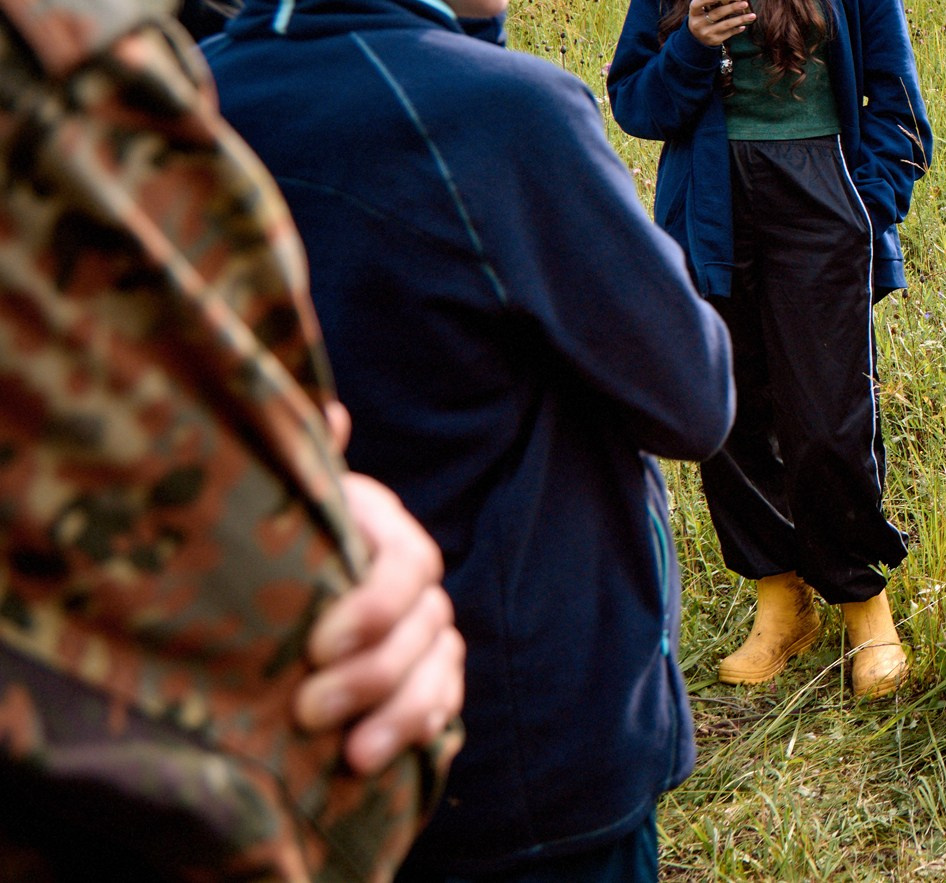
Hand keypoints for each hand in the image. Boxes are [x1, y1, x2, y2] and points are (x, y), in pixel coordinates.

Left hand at [297, 473, 464, 775]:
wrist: (278, 591)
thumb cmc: (276, 539)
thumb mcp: (285, 500)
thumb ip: (306, 459)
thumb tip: (331, 411)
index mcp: (385, 533)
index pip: (409, 564)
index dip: (375, 606)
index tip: (319, 643)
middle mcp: (418, 584)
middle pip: (426, 627)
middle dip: (373, 675)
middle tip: (307, 710)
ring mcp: (428, 633)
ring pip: (440, 670)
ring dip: (400, 714)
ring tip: (349, 755)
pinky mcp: (425, 680)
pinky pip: (445, 703)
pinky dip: (422, 729)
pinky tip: (381, 758)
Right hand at [686, 0, 755, 47]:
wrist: (697, 39)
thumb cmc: (702, 19)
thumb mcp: (700, 12)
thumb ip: (710, 4)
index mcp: (694, 13)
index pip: (696, 5)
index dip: (705, 0)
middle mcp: (699, 24)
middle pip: (716, 14)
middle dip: (732, 8)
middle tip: (745, 3)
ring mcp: (707, 33)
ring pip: (726, 25)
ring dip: (740, 19)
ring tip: (752, 15)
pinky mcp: (715, 40)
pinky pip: (729, 33)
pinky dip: (737, 28)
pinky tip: (744, 25)